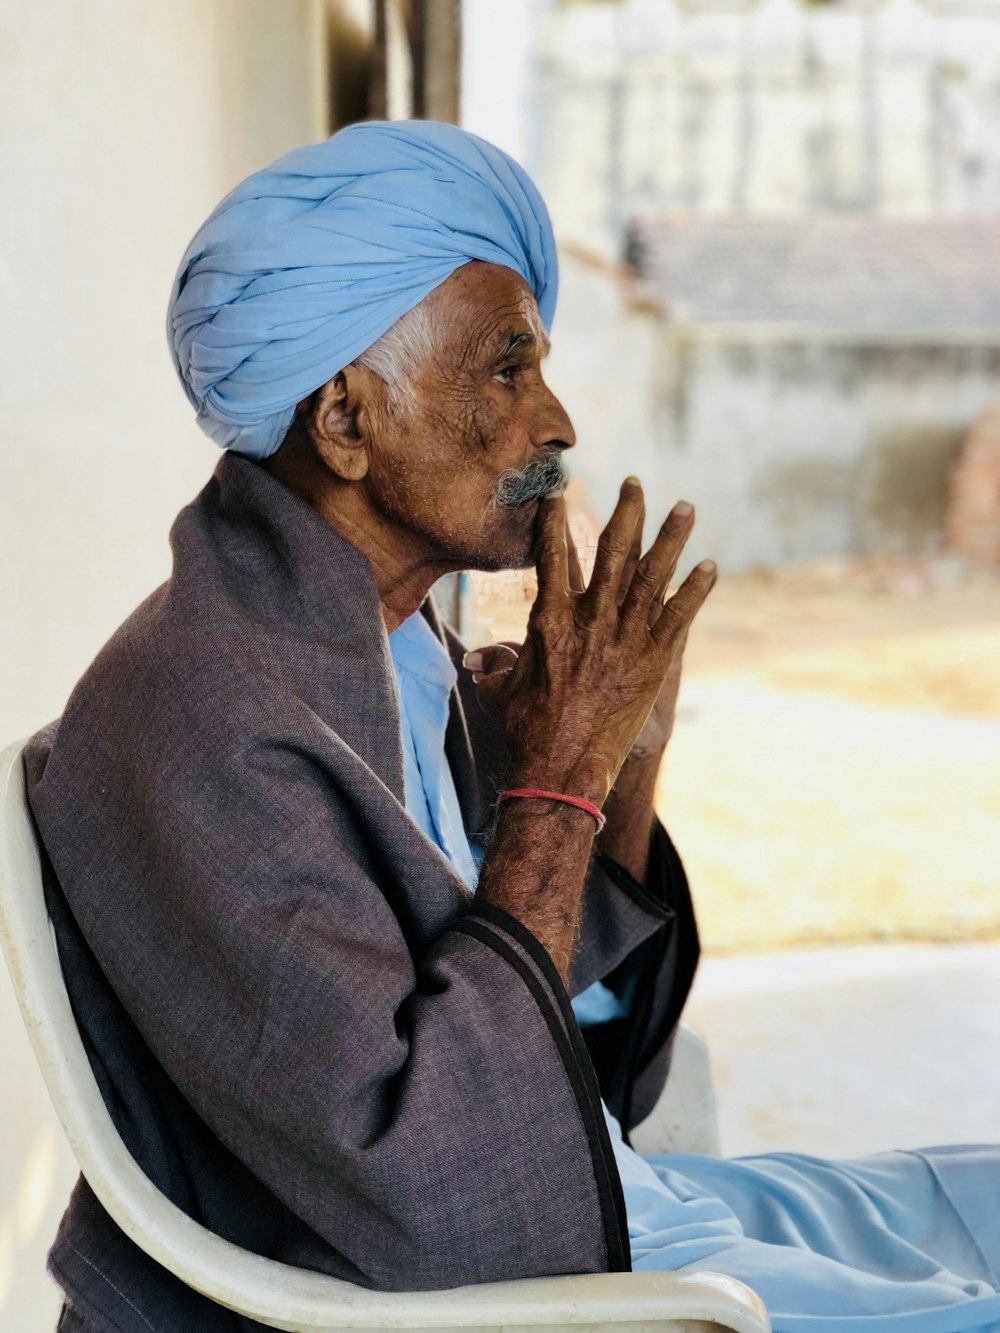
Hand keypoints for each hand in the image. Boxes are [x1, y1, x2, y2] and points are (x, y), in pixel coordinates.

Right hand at [473, 478, 715, 806]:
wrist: (563, 767)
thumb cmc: (525, 729)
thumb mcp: (499, 691)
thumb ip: (492, 665)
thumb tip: (476, 658)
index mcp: (550, 620)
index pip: (554, 556)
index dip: (556, 520)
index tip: (561, 492)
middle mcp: (590, 621)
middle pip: (612, 552)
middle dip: (626, 513)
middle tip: (635, 484)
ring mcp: (624, 639)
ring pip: (652, 576)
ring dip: (671, 539)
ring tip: (686, 507)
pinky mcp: (652, 663)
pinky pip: (678, 617)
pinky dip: (695, 591)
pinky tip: (709, 566)